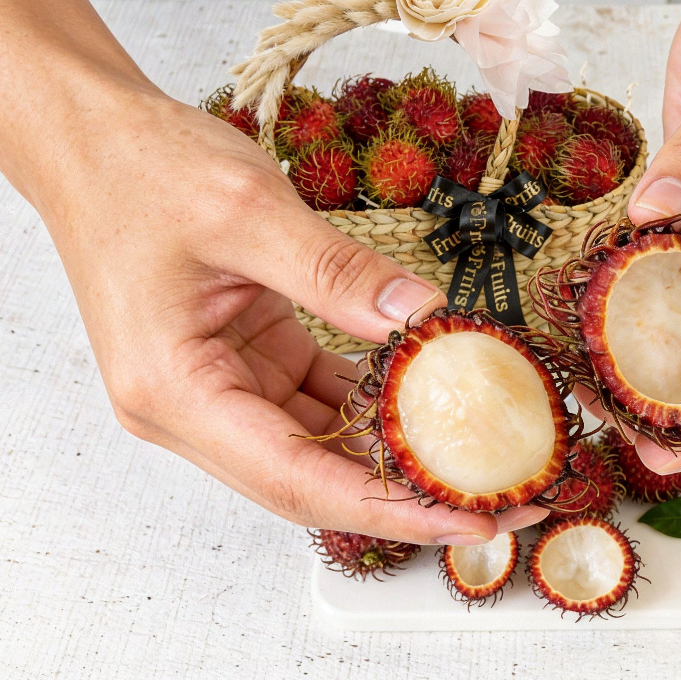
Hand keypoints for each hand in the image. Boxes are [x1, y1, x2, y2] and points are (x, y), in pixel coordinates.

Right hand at [0, 0, 547, 543]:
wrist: (94, 143)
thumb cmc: (139, 171)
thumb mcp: (247, 210)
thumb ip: (338, 272)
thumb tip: (423, 317)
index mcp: (176, 391)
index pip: (295, 478)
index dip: (387, 509)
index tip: (464, 517)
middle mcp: (193, 408)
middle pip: (313, 479)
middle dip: (406, 495)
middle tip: (498, 498)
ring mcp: (218, 389)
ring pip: (321, 445)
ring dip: (394, 452)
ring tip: (476, 455)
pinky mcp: (243, 363)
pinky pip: (317, 399)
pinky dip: (372, 402)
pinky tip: (427, 395)